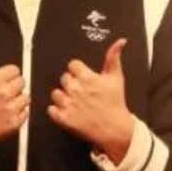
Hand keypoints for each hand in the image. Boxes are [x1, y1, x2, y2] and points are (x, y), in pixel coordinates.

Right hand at [0, 38, 27, 161]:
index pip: (15, 70)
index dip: (8, 75)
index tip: (2, 80)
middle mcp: (4, 94)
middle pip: (22, 82)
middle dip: (14, 86)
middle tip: (3, 92)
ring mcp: (10, 109)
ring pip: (26, 98)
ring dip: (18, 100)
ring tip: (5, 104)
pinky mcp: (14, 124)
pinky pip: (26, 113)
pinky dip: (19, 114)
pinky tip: (6, 114)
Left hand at [47, 39, 133, 160]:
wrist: (115, 129)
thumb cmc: (115, 103)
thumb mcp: (116, 78)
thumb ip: (114, 57)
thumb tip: (120, 41)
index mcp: (87, 77)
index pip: (72, 65)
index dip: (78, 72)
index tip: (85, 79)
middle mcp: (75, 89)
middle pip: (63, 78)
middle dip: (71, 84)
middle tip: (82, 93)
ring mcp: (68, 104)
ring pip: (55, 93)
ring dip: (63, 97)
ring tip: (76, 103)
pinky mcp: (63, 118)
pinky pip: (51, 109)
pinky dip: (57, 111)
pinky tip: (68, 112)